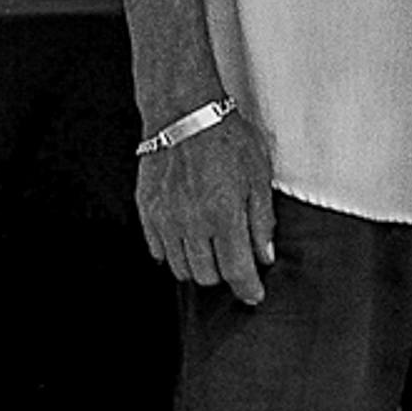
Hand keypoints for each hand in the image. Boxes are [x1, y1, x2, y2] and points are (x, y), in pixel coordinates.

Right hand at [135, 113, 275, 304]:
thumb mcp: (259, 177)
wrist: (185, 115)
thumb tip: (264, 256)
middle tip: (235, 261)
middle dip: (225, 275)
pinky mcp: (147, 211)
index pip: (236, 270)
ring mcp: (165, 219)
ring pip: (181, 268)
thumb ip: (261, 221)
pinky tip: (188, 239)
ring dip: (199, 266)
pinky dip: (174, 253)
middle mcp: (191, 223)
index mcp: (224, 215)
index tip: (254, 295)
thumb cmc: (227, 140)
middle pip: (207, 276)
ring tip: (212, 249)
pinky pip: (158, 250)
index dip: (247, 289)